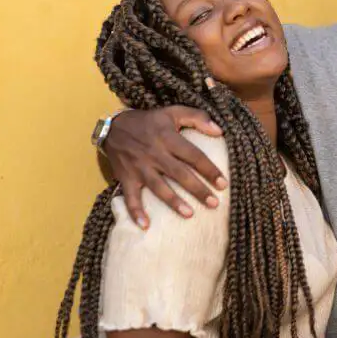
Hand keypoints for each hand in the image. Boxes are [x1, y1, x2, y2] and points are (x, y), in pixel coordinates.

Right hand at [105, 107, 225, 228]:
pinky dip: (136, 212)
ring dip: (173, 201)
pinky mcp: (126, 177)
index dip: (209, 169)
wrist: (113, 126)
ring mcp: (139, 167)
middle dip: (197, 189)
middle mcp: (154, 154)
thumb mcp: (173, 111)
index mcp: (168, 138)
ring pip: (158, 187)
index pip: (193, 155)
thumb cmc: (149, 121)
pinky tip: (145, 225)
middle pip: (179, 174)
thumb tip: (220, 131)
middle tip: (214, 203)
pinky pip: (130, 197)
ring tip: (189, 214)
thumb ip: (198, 117)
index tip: (223, 183)